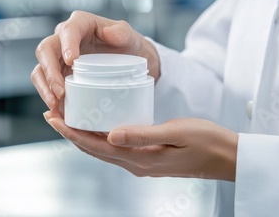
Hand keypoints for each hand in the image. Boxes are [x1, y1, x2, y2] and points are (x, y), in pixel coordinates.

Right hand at [31, 11, 159, 114]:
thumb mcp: (130, 37)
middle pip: (46, 50)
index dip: (66, 45)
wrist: (129, 61)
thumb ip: (123, 32)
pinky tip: (57, 111)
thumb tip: (110, 32)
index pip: (68, 31)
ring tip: (55, 105)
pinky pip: (46, 86)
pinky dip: (49, 98)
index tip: (71, 62)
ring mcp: (58, 58)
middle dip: (50, 72)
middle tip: (61, 92)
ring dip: (45, 88)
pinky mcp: (58, 75)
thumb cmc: (128, 45)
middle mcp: (63, 39)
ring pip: (40, 70)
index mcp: (80, 23)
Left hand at [44, 111, 238, 181]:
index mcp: (140, 159)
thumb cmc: (206, 141)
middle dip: (71, 133)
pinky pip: (115, 149)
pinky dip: (99, 137)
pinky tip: (97, 126)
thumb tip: (110, 134)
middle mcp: (136, 165)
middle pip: (94, 149)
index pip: (96, 146)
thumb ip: (143, 135)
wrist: (227, 157)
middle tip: (52, 114)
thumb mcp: (176, 133)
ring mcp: (141, 164)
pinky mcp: (147, 158)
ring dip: (82, 135)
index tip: (54, 118)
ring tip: (67, 118)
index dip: (72, 133)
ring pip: (102, 150)